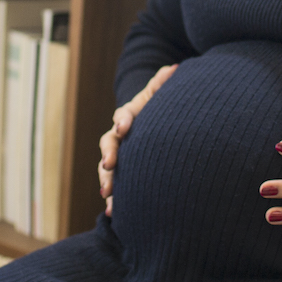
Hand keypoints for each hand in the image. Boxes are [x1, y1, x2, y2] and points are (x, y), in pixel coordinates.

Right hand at [98, 64, 177, 216]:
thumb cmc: (158, 110)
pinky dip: (114, 200)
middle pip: (108, 145)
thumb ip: (163, 83)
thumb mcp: (160, 95)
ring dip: (107, 181)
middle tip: (110, 165)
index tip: (124, 126)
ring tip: (108, 195)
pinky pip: (116, 188)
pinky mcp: (124, 176)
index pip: (122, 116)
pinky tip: (114, 214)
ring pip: (107, 169)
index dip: (122, 120)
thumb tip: (175, 68)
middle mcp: (119, 138)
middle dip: (108, 155)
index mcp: (128, 117)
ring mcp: (119, 158)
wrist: (155, 129)